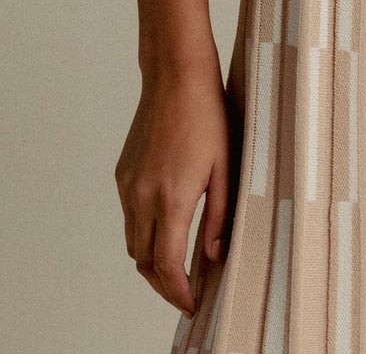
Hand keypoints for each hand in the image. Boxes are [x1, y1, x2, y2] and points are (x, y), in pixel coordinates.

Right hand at [115, 64, 234, 317]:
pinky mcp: (123, 174)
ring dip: (150, 261)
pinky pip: (129, 217)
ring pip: (132, 242)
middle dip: (162, 284)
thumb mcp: (226, 166)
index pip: (166, 264)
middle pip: (143, 261)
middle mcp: (142, 197)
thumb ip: (220, 214)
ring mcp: (128, 186)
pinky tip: (164, 229)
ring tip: (176, 268)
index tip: (191, 303)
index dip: (178, 290)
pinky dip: (143, 234)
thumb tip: (214, 255)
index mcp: (171, 198)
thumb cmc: (208, 115)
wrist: (176, 76)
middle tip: (185, 292)